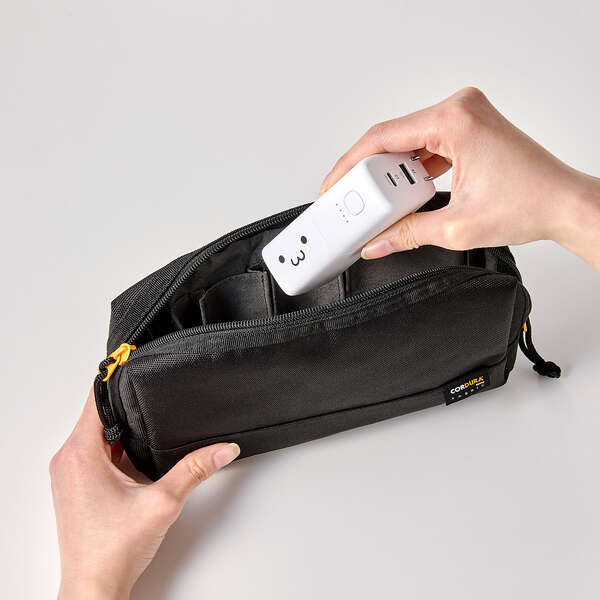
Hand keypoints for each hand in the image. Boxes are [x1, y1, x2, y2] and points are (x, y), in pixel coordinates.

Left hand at [50, 389, 239, 598]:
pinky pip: (95, 453)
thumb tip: (222, 448)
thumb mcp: (162, 502)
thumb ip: (195, 469)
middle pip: (97, 414)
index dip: (115, 379)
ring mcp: (70, 474)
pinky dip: (116, 448)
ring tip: (150, 423)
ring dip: (122, 428)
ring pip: (97, 434)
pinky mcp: (76, 486)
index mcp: (80, 455)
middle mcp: (68, 461)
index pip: (94, 400)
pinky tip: (139, 454)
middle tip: (152, 393)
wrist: (94, 588)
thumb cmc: (112, 551)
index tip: (131, 362)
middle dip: (126, 404)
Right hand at [320, 87, 599, 270]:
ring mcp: (465, 118)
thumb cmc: (531, 203)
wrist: (564, 205)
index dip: (349, 165)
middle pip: (392, 138)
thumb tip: (377, 243)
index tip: (333, 186)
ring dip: (390, 173)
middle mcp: (459, 110)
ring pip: (407, 143)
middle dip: (368, 173)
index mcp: (454, 120)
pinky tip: (403, 191)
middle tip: (352, 202)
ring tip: (379, 202)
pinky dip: (410, 169)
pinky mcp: (468, 131)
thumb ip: (407, 234)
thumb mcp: (457, 228)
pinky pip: (425, 146)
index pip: (382, 137)